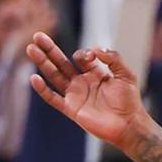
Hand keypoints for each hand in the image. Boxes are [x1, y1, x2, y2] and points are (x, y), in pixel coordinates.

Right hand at [26, 34, 145, 146]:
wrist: (129, 125)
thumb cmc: (130, 101)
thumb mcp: (126, 74)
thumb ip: (113, 57)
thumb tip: (95, 49)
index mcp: (94, 73)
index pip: (80, 57)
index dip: (82, 54)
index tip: (90, 57)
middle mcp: (82, 82)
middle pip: (61, 62)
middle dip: (49, 49)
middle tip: (37, 36)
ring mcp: (75, 95)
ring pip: (54, 76)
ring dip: (42, 62)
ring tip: (31, 48)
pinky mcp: (71, 109)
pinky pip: (53, 98)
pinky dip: (43, 89)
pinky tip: (34, 78)